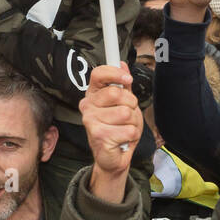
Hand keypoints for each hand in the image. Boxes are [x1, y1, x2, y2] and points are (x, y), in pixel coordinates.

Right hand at [78, 63, 140, 198]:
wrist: (114, 156)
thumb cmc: (118, 128)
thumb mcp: (124, 103)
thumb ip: (123, 84)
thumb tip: (121, 63)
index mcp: (93, 95)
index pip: (99, 74)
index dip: (115, 73)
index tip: (127, 78)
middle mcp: (87, 106)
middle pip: (117, 93)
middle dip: (130, 104)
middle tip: (126, 115)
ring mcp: (91, 121)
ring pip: (125, 113)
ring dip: (132, 123)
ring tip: (123, 129)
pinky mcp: (98, 136)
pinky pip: (128, 129)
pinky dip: (131, 135)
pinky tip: (122, 139)